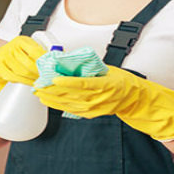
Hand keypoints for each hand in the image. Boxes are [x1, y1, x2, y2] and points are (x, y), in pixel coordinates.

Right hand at [0, 36, 45, 106]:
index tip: (50, 68)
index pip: (34, 51)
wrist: (0, 57)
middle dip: (39, 73)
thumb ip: (39, 52)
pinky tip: (30, 82)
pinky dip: (24, 81)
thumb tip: (55, 60)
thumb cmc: (18, 53)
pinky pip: (13, 77)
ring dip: (32, 79)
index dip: (43, 62)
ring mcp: (4, 57)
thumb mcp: (28, 47)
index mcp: (21, 41)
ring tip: (40, 81)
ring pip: (21, 72)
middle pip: (28, 64)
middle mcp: (11, 47)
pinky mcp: (0, 67)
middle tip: (46, 78)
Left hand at [33, 65, 173, 140]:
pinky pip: (71, 110)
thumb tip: (69, 59)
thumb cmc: (122, 81)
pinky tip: (48, 100)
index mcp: (104, 86)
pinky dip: (58, 104)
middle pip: (71, 95)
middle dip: (52, 90)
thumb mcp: (108, 70)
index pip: (82, 84)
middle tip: (37, 83)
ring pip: (68, 104)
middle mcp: (98, 100)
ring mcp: (94, 109)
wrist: (136, 100)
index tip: (53, 78)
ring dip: (52, 98)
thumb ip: (91, 67)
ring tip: (38, 91)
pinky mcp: (91, 113)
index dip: (66, 82)